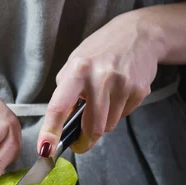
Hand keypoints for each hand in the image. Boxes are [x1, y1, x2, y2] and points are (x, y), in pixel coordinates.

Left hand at [37, 10, 163, 155]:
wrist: (138, 34)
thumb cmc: (100, 51)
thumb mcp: (75, 64)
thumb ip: (66, 92)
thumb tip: (61, 125)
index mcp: (77, 69)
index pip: (59, 106)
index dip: (51, 131)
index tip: (45, 150)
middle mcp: (100, 77)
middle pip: (91, 127)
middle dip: (85, 140)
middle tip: (80, 142)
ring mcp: (122, 84)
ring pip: (108, 126)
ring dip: (103, 122)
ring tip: (104, 100)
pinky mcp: (139, 90)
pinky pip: (123, 116)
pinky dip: (118, 112)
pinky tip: (119, 93)